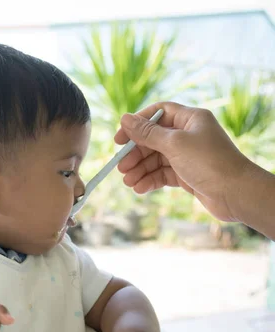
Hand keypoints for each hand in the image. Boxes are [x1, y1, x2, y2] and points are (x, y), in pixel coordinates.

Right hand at [115, 102, 251, 221]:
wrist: (236, 194)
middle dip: (136, 153)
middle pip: (153, 139)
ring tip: (128, 182)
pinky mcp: (187, 174)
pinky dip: (150, 180)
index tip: (120, 139)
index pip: (158, 113)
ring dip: (140, 170)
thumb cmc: (209, 163)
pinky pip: (162, 174)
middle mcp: (189, 135)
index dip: (137, 124)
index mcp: (190, 119)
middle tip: (122, 167)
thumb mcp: (174, 144)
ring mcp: (188, 155)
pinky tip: (140, 188)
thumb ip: (147, 133)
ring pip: (156, 159)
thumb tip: (124, 118)